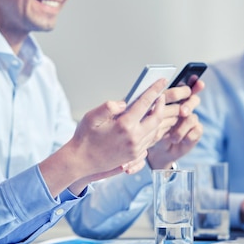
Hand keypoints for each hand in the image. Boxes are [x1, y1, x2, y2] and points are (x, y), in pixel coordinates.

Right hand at [40, 79, 166, 195]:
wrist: (81, 162)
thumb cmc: (85, 138)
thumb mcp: (91, 117)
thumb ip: (108, 106)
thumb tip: (124, 102)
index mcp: (124, 126)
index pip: (145, 103)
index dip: (154, 90)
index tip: (161, 81)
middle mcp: (133, 138)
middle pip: (156, 118)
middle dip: (161, 104)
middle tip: (160, 95)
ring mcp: (135, 149)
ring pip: (155, 130)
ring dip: (158, 117)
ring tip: (156, 107)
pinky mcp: (135, 156)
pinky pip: (150, 140)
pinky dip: (153, 129)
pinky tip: (149, 123)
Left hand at [146, 80, 204, 168]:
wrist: (158, 151)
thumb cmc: (151, 131)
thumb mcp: (147, 117)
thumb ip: (150, 105)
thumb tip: (146, 97)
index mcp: (172, 99)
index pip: (183, 87)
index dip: (191, 82)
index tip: (194, 78)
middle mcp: (184, 107)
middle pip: (193, 99)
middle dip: (189, 103)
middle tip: (183, 112)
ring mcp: (190, 120)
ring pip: (193, 117)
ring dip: (182, 127)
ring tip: (173, 137)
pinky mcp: (195, 132)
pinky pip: (197, 130)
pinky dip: (187, 136)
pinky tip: (178, 141)